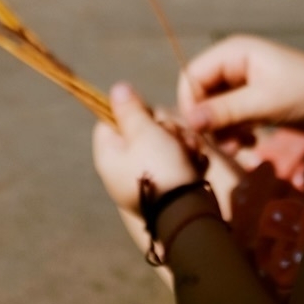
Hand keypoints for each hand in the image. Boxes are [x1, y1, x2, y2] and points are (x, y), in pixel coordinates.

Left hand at [92, 83, 204, 214]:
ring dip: (179, 141)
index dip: (130, 111)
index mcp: (109, 155)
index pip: (109, 120)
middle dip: (163, 128)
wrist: (186, 213)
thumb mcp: (143, 133)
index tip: (147, 114)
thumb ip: (130, 110)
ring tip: (188, 151)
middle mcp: (123, 167)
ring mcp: (144, 177)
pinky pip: (175, 161)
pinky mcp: (166, 185)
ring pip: (163, 142)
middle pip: (140, 129)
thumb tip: (116, 89)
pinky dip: (186, 158)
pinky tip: (195, 162)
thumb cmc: (160, 169)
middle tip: (172, 135)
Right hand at [178, 34, 303, 141]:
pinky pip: (229, 116)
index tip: (200, 132)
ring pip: (214, 108)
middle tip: (224, 145)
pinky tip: (248, 143)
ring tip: (238, 147)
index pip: (192, 75)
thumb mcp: (265, 103)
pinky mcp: (254, 99)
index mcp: (234, 52)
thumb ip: (226, 111)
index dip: (190, 103)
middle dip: (208, 121)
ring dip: (221, 130)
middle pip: (201, 93)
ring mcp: (244, 82)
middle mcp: (235, 63)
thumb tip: (190, 121)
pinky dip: (234, 131)